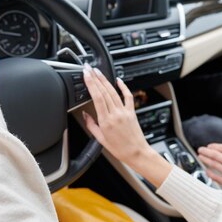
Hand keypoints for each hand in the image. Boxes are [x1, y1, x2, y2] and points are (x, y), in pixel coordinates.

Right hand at [82, 66, 171, 186]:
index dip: (91, 84)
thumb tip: (85, 115)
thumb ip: (91, 125)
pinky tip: (118, 80)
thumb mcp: (100, 139)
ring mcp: (124, 111)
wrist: (137, 153)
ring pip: (113, 92)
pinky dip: (123, 87)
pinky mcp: (132, 112)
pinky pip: (127, 96)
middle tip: (89, 68)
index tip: (86, 75)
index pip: (97, 97)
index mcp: (106, 121)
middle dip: (96, 78)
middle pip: (104, 91)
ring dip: (105, 80)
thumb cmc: (119, 149)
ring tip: (98, 72)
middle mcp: (115, 114)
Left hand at [197, 144, 221, 197]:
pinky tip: (206, 171)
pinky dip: (210, 173)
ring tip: (200, 157)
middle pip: (216, 155)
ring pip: (214, 165)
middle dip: (206, 151)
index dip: (214, 146)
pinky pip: (217, 178)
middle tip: (200, 149)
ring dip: (205, 160)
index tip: (209, 146)